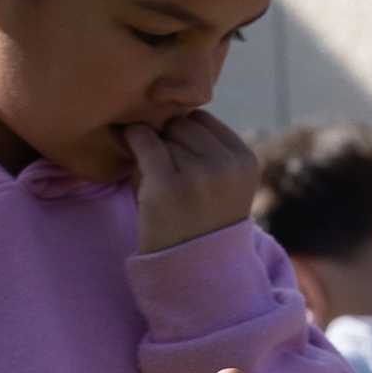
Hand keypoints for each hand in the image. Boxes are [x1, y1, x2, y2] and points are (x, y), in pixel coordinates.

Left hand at [125, 108, 259, 250]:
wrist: (194, 276)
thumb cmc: (200, 225)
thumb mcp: (222, 184)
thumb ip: (208, 147)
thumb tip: (170, 96)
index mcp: (245, 161)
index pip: (204, 121)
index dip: (185, 137)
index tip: (178, 162)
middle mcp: (226, 165)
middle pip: (183, 125)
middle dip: (169, 142)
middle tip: (165, 172)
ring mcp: (198, 174)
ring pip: (163, 135)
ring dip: (153, 152)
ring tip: (156, 182)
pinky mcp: (167, 185)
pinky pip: (143, 142)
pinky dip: (132, 140)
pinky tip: (126, 145)